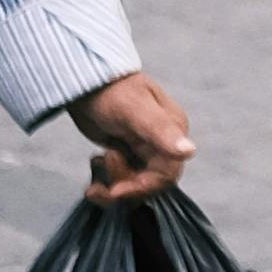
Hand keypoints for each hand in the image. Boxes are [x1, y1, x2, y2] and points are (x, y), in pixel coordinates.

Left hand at [68, 70, 191, 202]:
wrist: (83, 82)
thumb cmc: (110, 90)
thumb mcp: (134, 109)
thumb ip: (160, 130)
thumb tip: (189, 151)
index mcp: (173, 130)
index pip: (167, 174)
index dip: (142, 186)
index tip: (116, 190)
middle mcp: (163, 142)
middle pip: (150, 183)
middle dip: (124, 185)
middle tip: (100, 171)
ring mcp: (143, 149)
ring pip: (134, 184)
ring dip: (111, 185)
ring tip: (95, 163)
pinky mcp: (126, 153)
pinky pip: (121, 180)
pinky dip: (104, 182)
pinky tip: (94, 166)